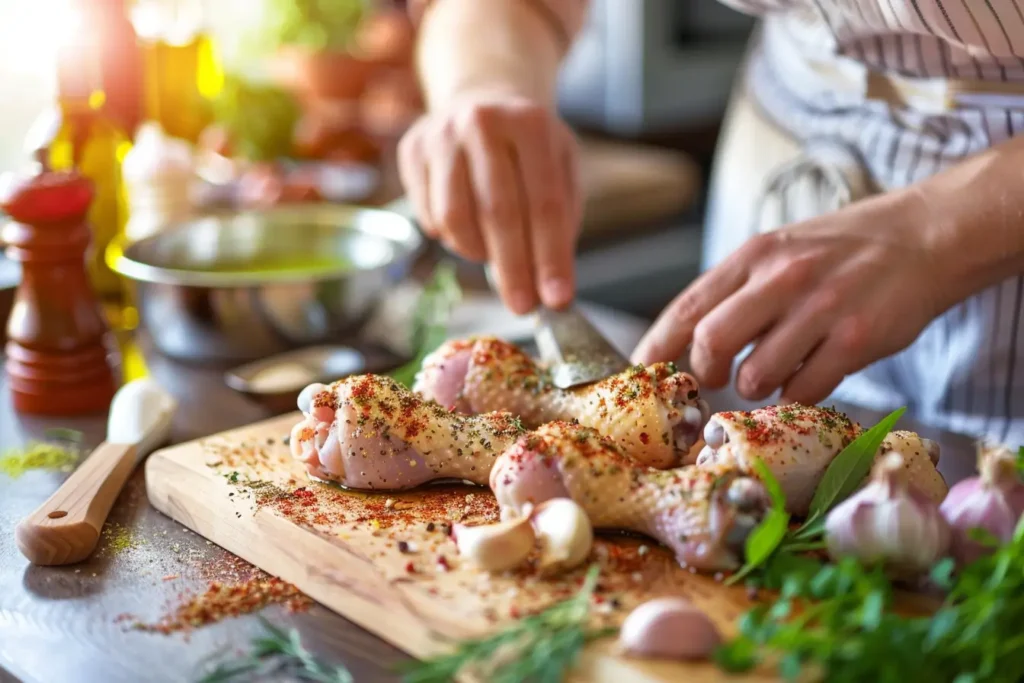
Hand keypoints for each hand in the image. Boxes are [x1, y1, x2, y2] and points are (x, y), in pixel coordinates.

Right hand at [398, 90, 581, 313]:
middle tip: (522, 306)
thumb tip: (549, 286)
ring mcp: (441, 134)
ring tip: (494, 257)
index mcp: (530, 123)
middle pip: (498, 212)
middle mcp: (482, 121)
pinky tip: (469, 229)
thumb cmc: (529, 147)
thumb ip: (560, 222)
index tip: (556, 299)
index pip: (544, 204)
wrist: (482, 99)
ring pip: (455, 217)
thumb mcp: (561, 168)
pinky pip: (428, 215)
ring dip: (478, 252)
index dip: (551, 257)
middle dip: (513, 269)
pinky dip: (452, 237)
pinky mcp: (411, 150)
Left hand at [631, 192, 951, 404]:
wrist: (925, 235)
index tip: (642, 371)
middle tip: (714, 379)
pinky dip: (796, 395)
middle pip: (712, 341)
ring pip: (756, 374)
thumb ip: (736, 290)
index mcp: (755, 256)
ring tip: (770, 374)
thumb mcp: (780, 251)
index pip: (688, 306)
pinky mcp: (857, 339)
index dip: (657, 345)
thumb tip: (687, 339)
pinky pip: (805, 388)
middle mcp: (782, 278)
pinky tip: (806, 379)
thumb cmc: (842, 249)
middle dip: (704, 372)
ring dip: (754, 386)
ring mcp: (821, 309)